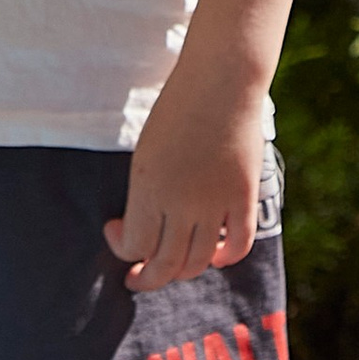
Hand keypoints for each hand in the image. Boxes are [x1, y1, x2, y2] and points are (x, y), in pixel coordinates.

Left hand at [104, 66, 269, 292]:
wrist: (220, 82)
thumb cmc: (176, 109)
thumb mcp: (146, 151)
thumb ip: (145, 193)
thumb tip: (141, 228)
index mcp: (148, 188)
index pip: (133, 245)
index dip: (121, 248)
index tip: (115, 229)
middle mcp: (181, 203)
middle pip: (164, 264)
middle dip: (147, 277)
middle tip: (136, 276)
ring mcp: (215, 203)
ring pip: (198, 261)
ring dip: (182, 272)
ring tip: (172, 267)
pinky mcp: (243, 197)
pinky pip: (238, 245)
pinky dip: (226, 258)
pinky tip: (215, 257)